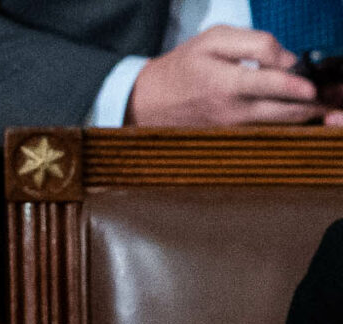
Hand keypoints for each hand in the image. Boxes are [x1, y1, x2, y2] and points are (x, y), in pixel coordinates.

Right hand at [128, 27, 334, 125]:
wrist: (147, 103)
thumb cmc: (182, 67)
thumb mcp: (213, 39)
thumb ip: (254, 43)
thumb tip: (288, 60)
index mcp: (224, 82)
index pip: (268, 84)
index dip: (294, 86)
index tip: (312, 88)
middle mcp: (230, 111)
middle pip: (281, 112)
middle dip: (311, 107)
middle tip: (332, 100)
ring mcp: (231, 128)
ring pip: (278, 125)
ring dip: (304, 117)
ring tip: (326, 108)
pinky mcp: (231, 137)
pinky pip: (267, 131)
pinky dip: (287, 123)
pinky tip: (300, 113)